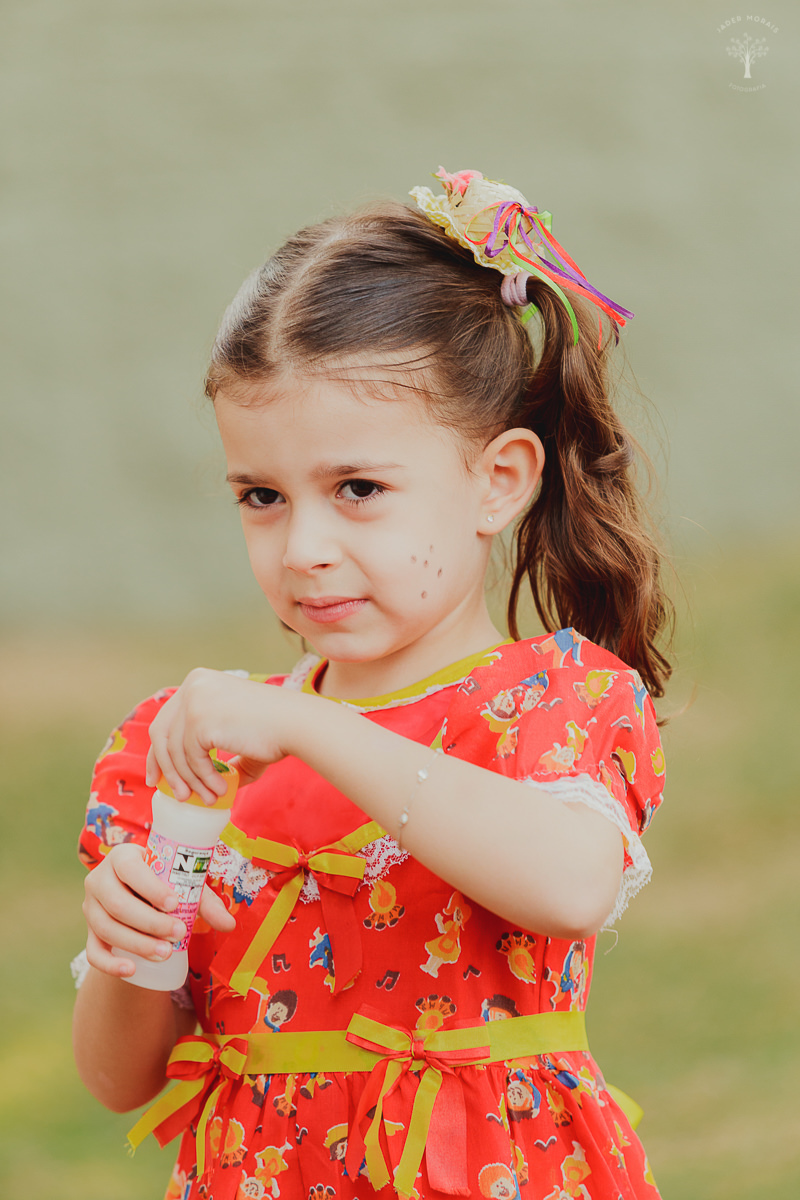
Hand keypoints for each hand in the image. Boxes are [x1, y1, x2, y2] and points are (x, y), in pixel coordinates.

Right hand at [82, 843, 235, 977]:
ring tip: (166, 953)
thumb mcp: (182, 883)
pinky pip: (93, 951)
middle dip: (150, 922)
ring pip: (106, 929)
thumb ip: (204, 901)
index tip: (175, 904)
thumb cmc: (163, 882)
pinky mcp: (89, 932)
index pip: (131, 870)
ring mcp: (90, 907)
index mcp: (122, 857)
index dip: (151, 888)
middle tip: (179, 934)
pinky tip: (131, 970)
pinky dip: (110, 964)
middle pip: (118, 904)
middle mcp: (99, 880)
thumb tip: (229, 924)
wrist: (137, 892)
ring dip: (136, 944)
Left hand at [145, 668, 295, 803]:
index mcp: (199, 682)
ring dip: (189, 781)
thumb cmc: (275, 730)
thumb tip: (203, 782)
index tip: (156, 776)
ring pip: (176, 753)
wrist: (295, 723)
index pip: (166, 719)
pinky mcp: (199, 721)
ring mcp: (193, 702)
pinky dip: (203, 780)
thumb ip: (216, 751)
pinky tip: (219, 790)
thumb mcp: (236, 735)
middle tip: (170, 793)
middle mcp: (192, 686)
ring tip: (206, 799)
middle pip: (161, 734)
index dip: (158, 751)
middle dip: (163, 768)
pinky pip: (191, 760)